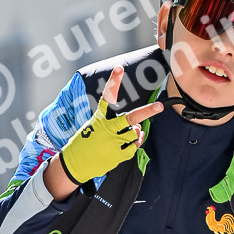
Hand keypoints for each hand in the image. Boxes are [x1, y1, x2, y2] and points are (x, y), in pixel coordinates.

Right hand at [53, 67, 161, 189]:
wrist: (74, 165)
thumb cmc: (83, 145)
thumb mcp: (92, 129)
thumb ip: (115, 127)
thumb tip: (138, 130)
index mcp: (99, 120)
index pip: (106, 97)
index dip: (114, 82)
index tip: (119, 68)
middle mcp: (107, 130)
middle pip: (131, 118)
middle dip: (147, 111)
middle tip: (159, 106)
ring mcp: (113, 143)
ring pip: (135, 134)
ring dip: (135, 134)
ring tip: (127, 136)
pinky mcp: (117, 156)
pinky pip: (133, 147)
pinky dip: (134, 144)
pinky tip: (129, 144)